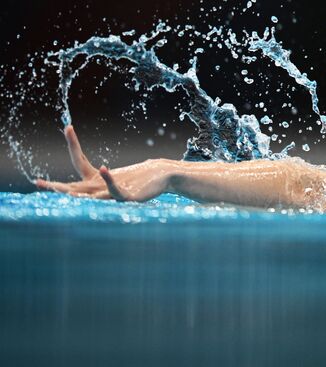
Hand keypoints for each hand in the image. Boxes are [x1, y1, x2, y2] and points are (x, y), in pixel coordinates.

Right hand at [36, 125, 169, 200]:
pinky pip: (116, 190)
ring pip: (91, 195)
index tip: (68, 126)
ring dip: (76, 193)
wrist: (164, 180)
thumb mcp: (121, 170)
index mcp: (97, 180)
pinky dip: (109, 180)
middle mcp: (101, 189)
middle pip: (75, 187)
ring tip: (61, 189)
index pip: (79, 161)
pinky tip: (103, 169)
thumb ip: (106, 172)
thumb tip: (100, 165)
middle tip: (38, 183)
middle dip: (56, 187)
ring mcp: (113, 194)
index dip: (73, 145)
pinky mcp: (128, 197)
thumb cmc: (143, 174)